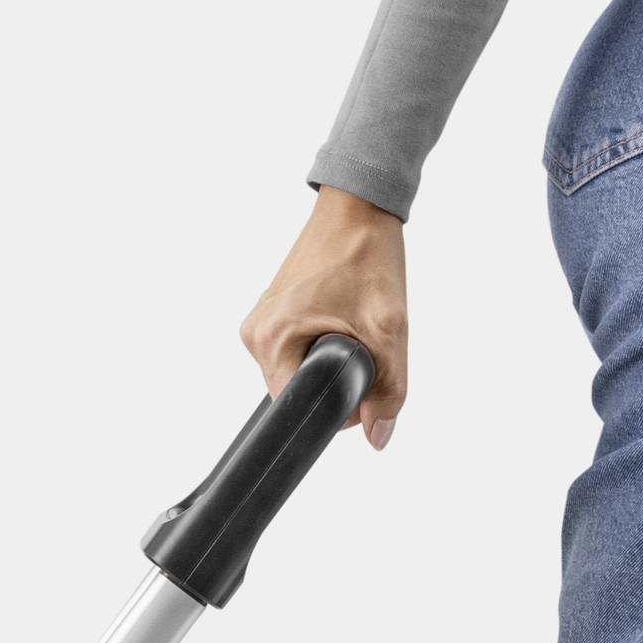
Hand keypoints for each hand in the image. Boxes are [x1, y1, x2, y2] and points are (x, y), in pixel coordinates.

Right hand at [241, 187, 408, 447]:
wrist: (358, 207)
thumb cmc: (366, 255)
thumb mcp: (388, 328)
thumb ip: (388, 389)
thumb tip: (379, 435)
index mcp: (271, 338)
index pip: (296, 406)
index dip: (336, 407)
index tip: (363, 381)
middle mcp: (254, 332)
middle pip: (298, 390)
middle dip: (336, 379)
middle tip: (364, 339)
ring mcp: (259, 321)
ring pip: (299, 370)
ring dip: (331, 360)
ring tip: (353, 320)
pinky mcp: (271, 311)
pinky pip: (296, 348)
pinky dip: (322, 343)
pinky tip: (341, 314)